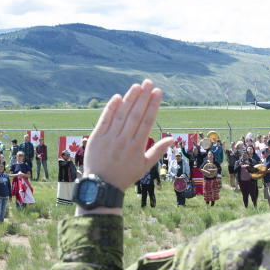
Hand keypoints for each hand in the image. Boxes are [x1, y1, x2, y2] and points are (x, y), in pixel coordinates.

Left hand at [82, 80, 173, 209]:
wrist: (102, 186)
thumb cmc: (125, 176)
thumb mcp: (144, 166)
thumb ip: (158, 150)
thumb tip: (173, 139)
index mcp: (137, 146)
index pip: (147, 121)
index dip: (153, 105)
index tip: (158, 93)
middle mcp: (124, 140)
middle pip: (136, 115)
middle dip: (143, 97)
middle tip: (149, 83)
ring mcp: (110, 138)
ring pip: (121, 115)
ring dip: (130, 99)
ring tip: (137, 86)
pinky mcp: (96, 138)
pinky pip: (105, 120)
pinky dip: (111, 109)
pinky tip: (118, 97)